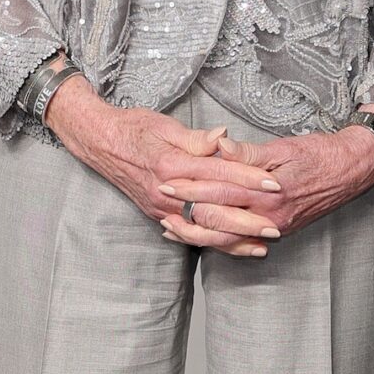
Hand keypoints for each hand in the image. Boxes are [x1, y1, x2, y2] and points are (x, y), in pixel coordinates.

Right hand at [46, 82, 283, 256]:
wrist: (98, 142)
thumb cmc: (133, 128)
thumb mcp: (166, 125)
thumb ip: (197, 138)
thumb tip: (223, 138)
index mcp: (172, 165)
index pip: (219, 175)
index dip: (249, 179)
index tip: (275, 184)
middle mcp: (166, 192)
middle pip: (213, 211)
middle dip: (247, 222)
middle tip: (275, 228)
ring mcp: (160, 207)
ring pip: (201, 230)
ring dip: (232, 240)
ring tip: (259, 247)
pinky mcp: (156, 214)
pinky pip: (187, 233)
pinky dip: (210, 242)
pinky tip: (229, 248)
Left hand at [168, 123, 373, 247]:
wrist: (352, 170)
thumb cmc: (320, 154)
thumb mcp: (283, 147)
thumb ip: (248, 152)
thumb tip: (219, 146)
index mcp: (269, 192)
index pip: (220, 190)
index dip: (191, 186)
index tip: (167, 179)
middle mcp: (270, 216)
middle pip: (217, 218)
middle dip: (186, 210)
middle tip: (160, 202)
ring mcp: (274, 228)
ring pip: (226, 237)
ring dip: (196, 233)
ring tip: (170, 225)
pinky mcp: (277, 231)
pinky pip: (241, 242)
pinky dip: (217, 242)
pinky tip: (199, 238)